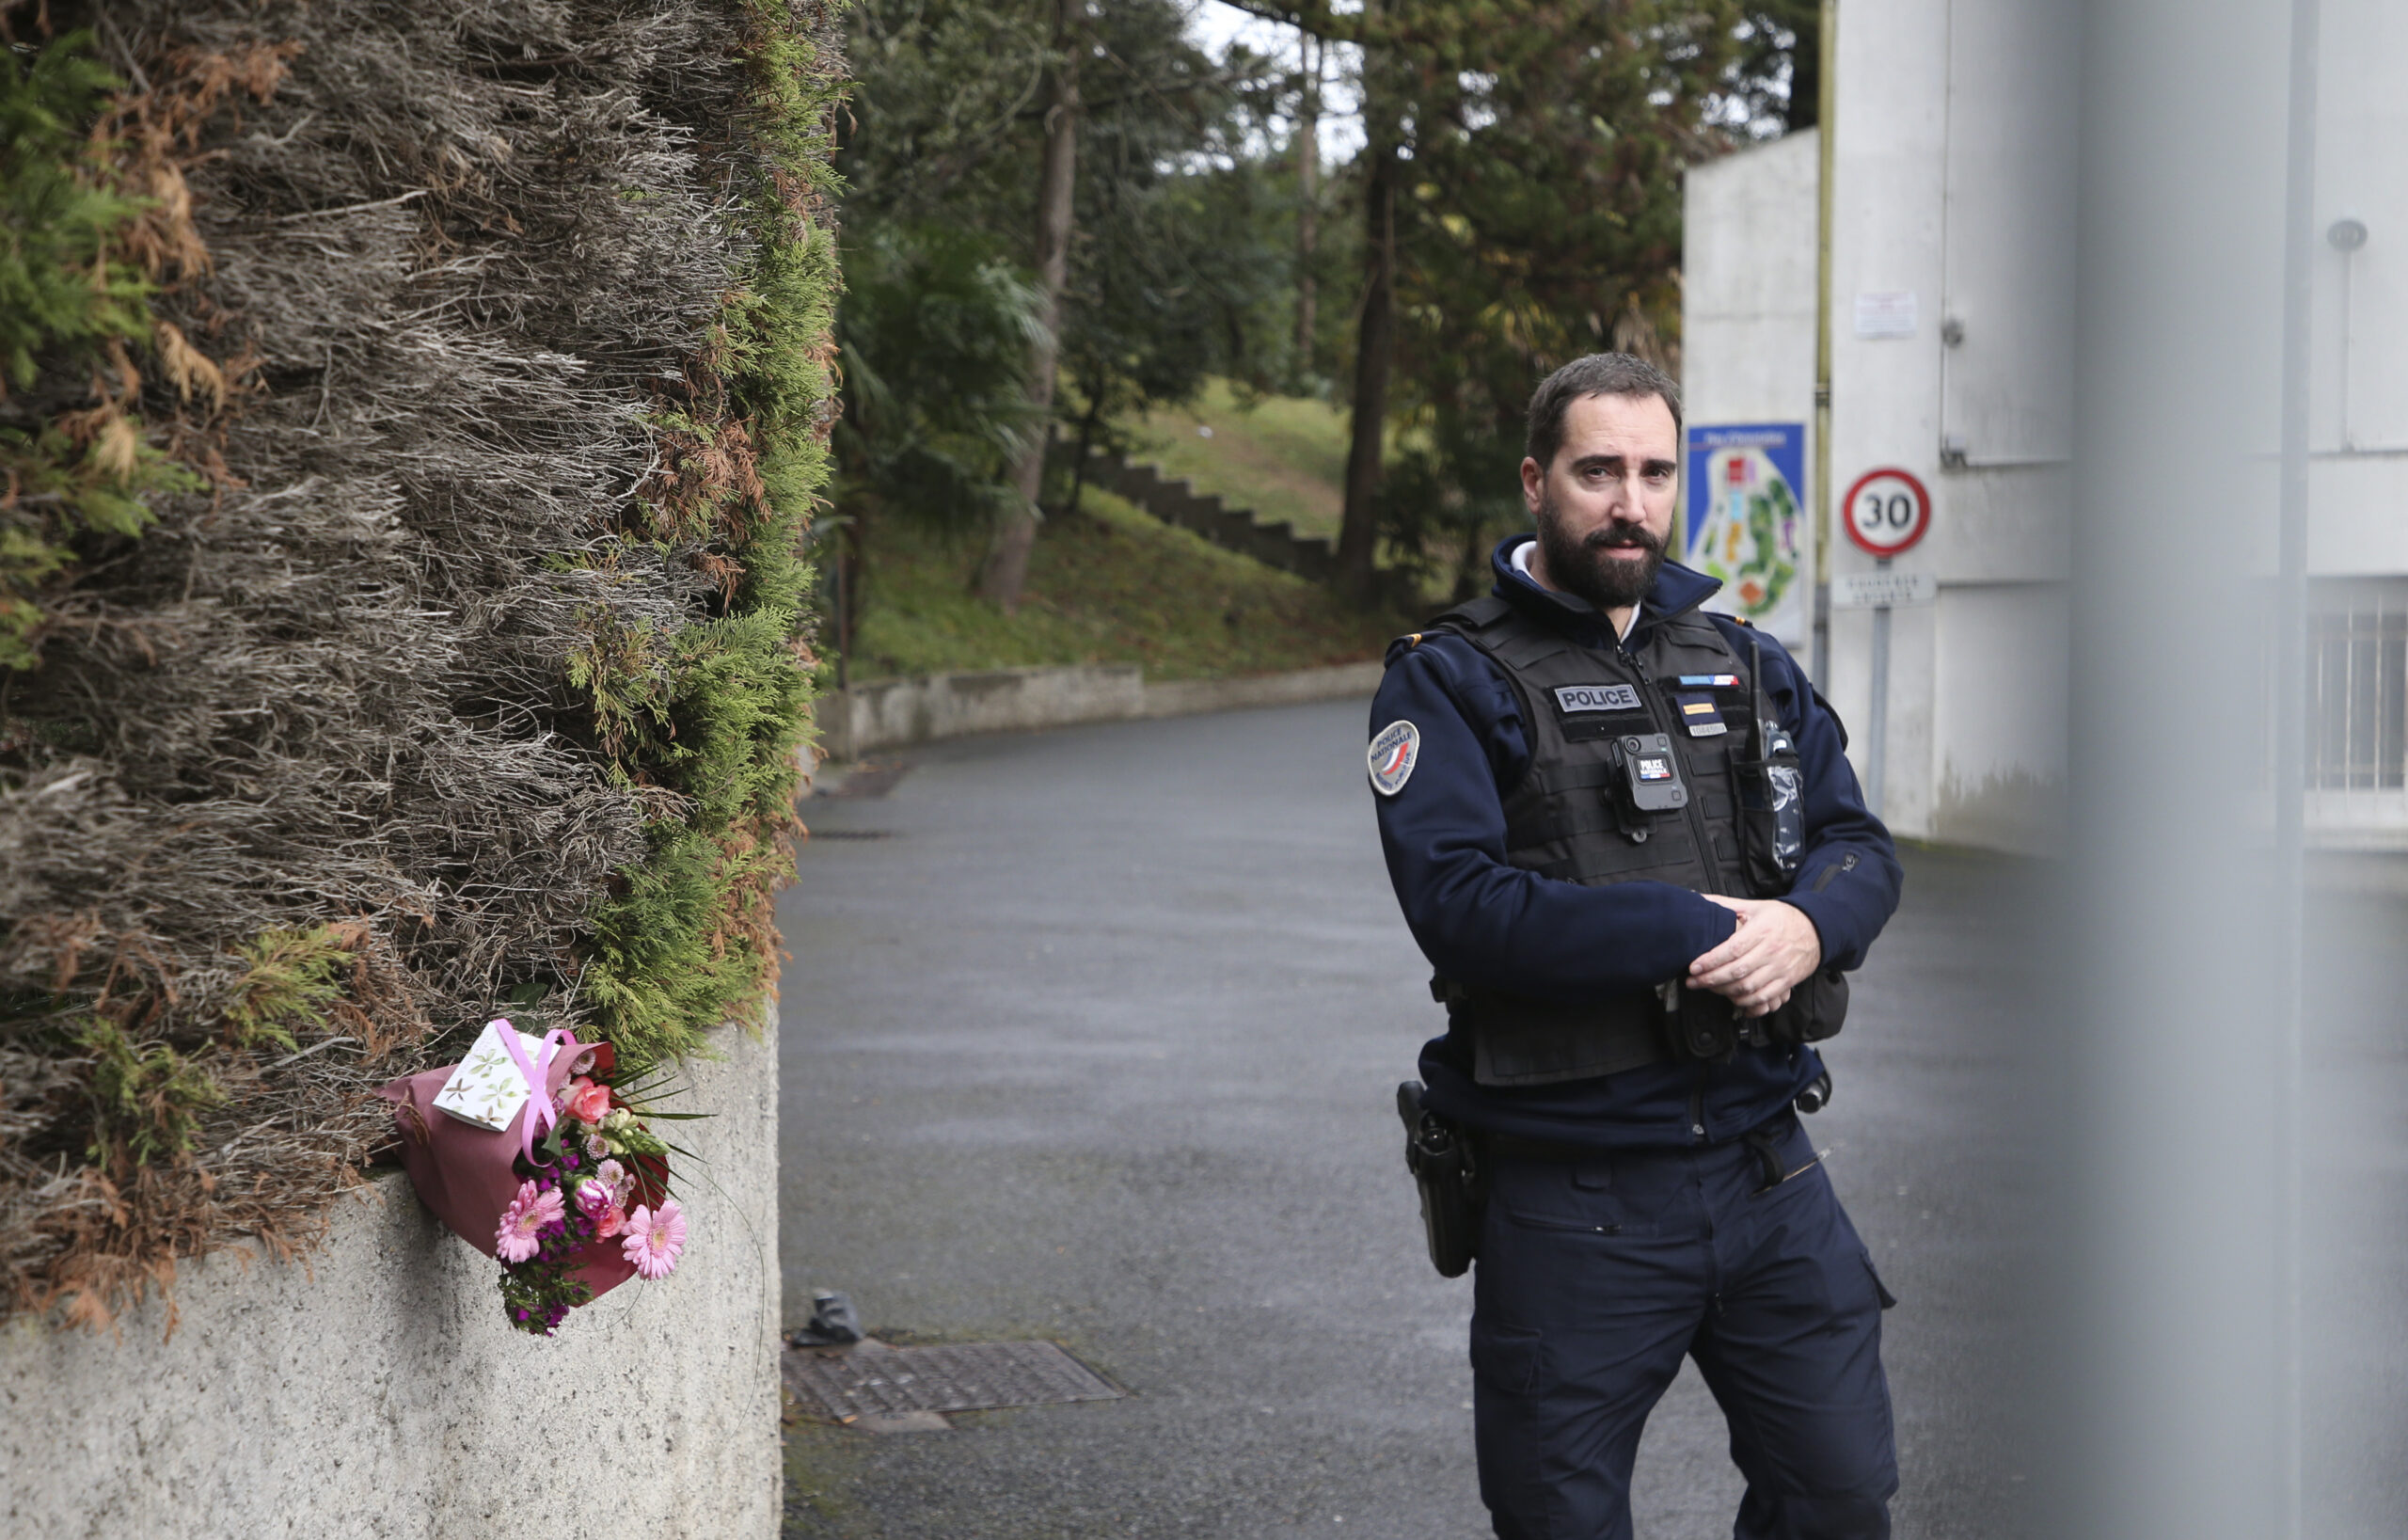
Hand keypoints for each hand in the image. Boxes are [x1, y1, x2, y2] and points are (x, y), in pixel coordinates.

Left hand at [1689, 897, 1823, 1017]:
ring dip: (1724, 991)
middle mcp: (1771, 951)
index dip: (1711, 960)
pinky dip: (1746, 1002)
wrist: (1817, 929)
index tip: (1694, 966)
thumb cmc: (1783, 918)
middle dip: (1710, 979)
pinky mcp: (1787, 981)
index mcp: (1762, 930)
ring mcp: (1780, 968)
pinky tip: (1732, 999)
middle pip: (1737, 971)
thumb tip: (1698, 897)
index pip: (1732, 949)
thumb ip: (1726, 904)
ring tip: (1708, 988)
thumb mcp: (1756, 906)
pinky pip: (1764, 997)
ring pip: (1748, 987)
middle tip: (1693, 981)